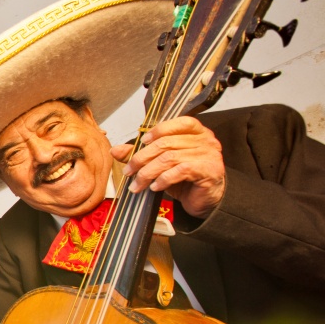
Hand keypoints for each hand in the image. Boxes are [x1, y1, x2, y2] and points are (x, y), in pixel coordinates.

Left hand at [111, 115, 225, 217]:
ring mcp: (209, 154)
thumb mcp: (161, 164)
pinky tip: (154, 187)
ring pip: (170, 158)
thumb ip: (141, 154)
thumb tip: (115, 150)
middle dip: (142, 158)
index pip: (177, 123)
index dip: (157, 131)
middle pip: (166, 143)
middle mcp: (205, 140)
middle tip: (129, 171)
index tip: (141, 143)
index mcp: (196, 132)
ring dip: (148, 172)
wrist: (204, 200)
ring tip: (137, 184)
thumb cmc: (185, 180)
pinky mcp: (209, 170)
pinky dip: (163, 179)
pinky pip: (180, 170)